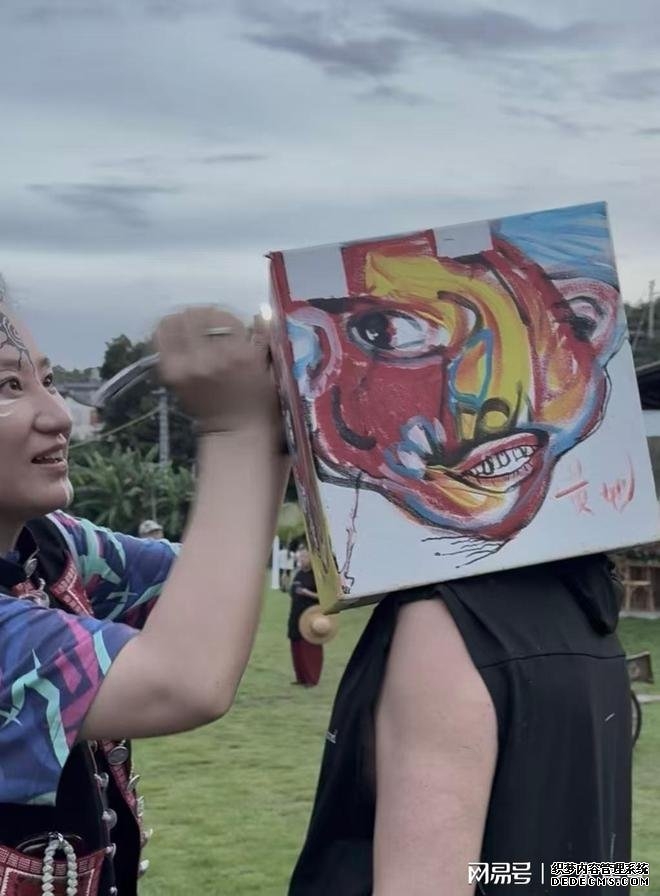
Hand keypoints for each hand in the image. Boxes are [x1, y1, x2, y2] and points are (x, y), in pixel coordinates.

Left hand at [154, 306, 280, 434]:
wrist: (234, 431)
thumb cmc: (257, 400)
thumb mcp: (269, 367)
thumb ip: (263, 337)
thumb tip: (259, 313)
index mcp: (239, 353)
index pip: (222, 315)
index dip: (224, 315)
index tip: (227, 323)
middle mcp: (211, 357)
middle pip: (195, 315)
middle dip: (202, 316)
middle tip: (207, 324)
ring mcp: (187, 366)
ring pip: (174, 322)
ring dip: (182, 321)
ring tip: (190, 328)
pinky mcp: (171, 374)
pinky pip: (160, 340)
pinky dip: (166, 333)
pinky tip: (176, 337)